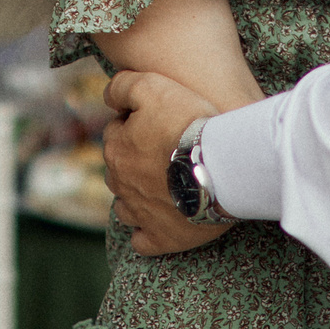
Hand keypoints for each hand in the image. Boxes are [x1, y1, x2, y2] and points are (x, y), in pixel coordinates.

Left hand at [100, 69, 232, 256]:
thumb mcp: (152, 86)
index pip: (116, 133)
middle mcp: (121, 183)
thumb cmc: (189, 124)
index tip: (158, 124)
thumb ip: (123, 87)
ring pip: (124, 207)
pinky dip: (145, 235)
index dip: (135, 125)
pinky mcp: (161, 237)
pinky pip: (142, 242)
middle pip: (119, 170)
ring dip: (135, 198)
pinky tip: (157, 225)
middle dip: (133, 161)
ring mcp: (140, 213)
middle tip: (164, 153)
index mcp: (117, 149)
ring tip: (160, 189)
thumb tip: (109, 99)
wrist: (221, 166)